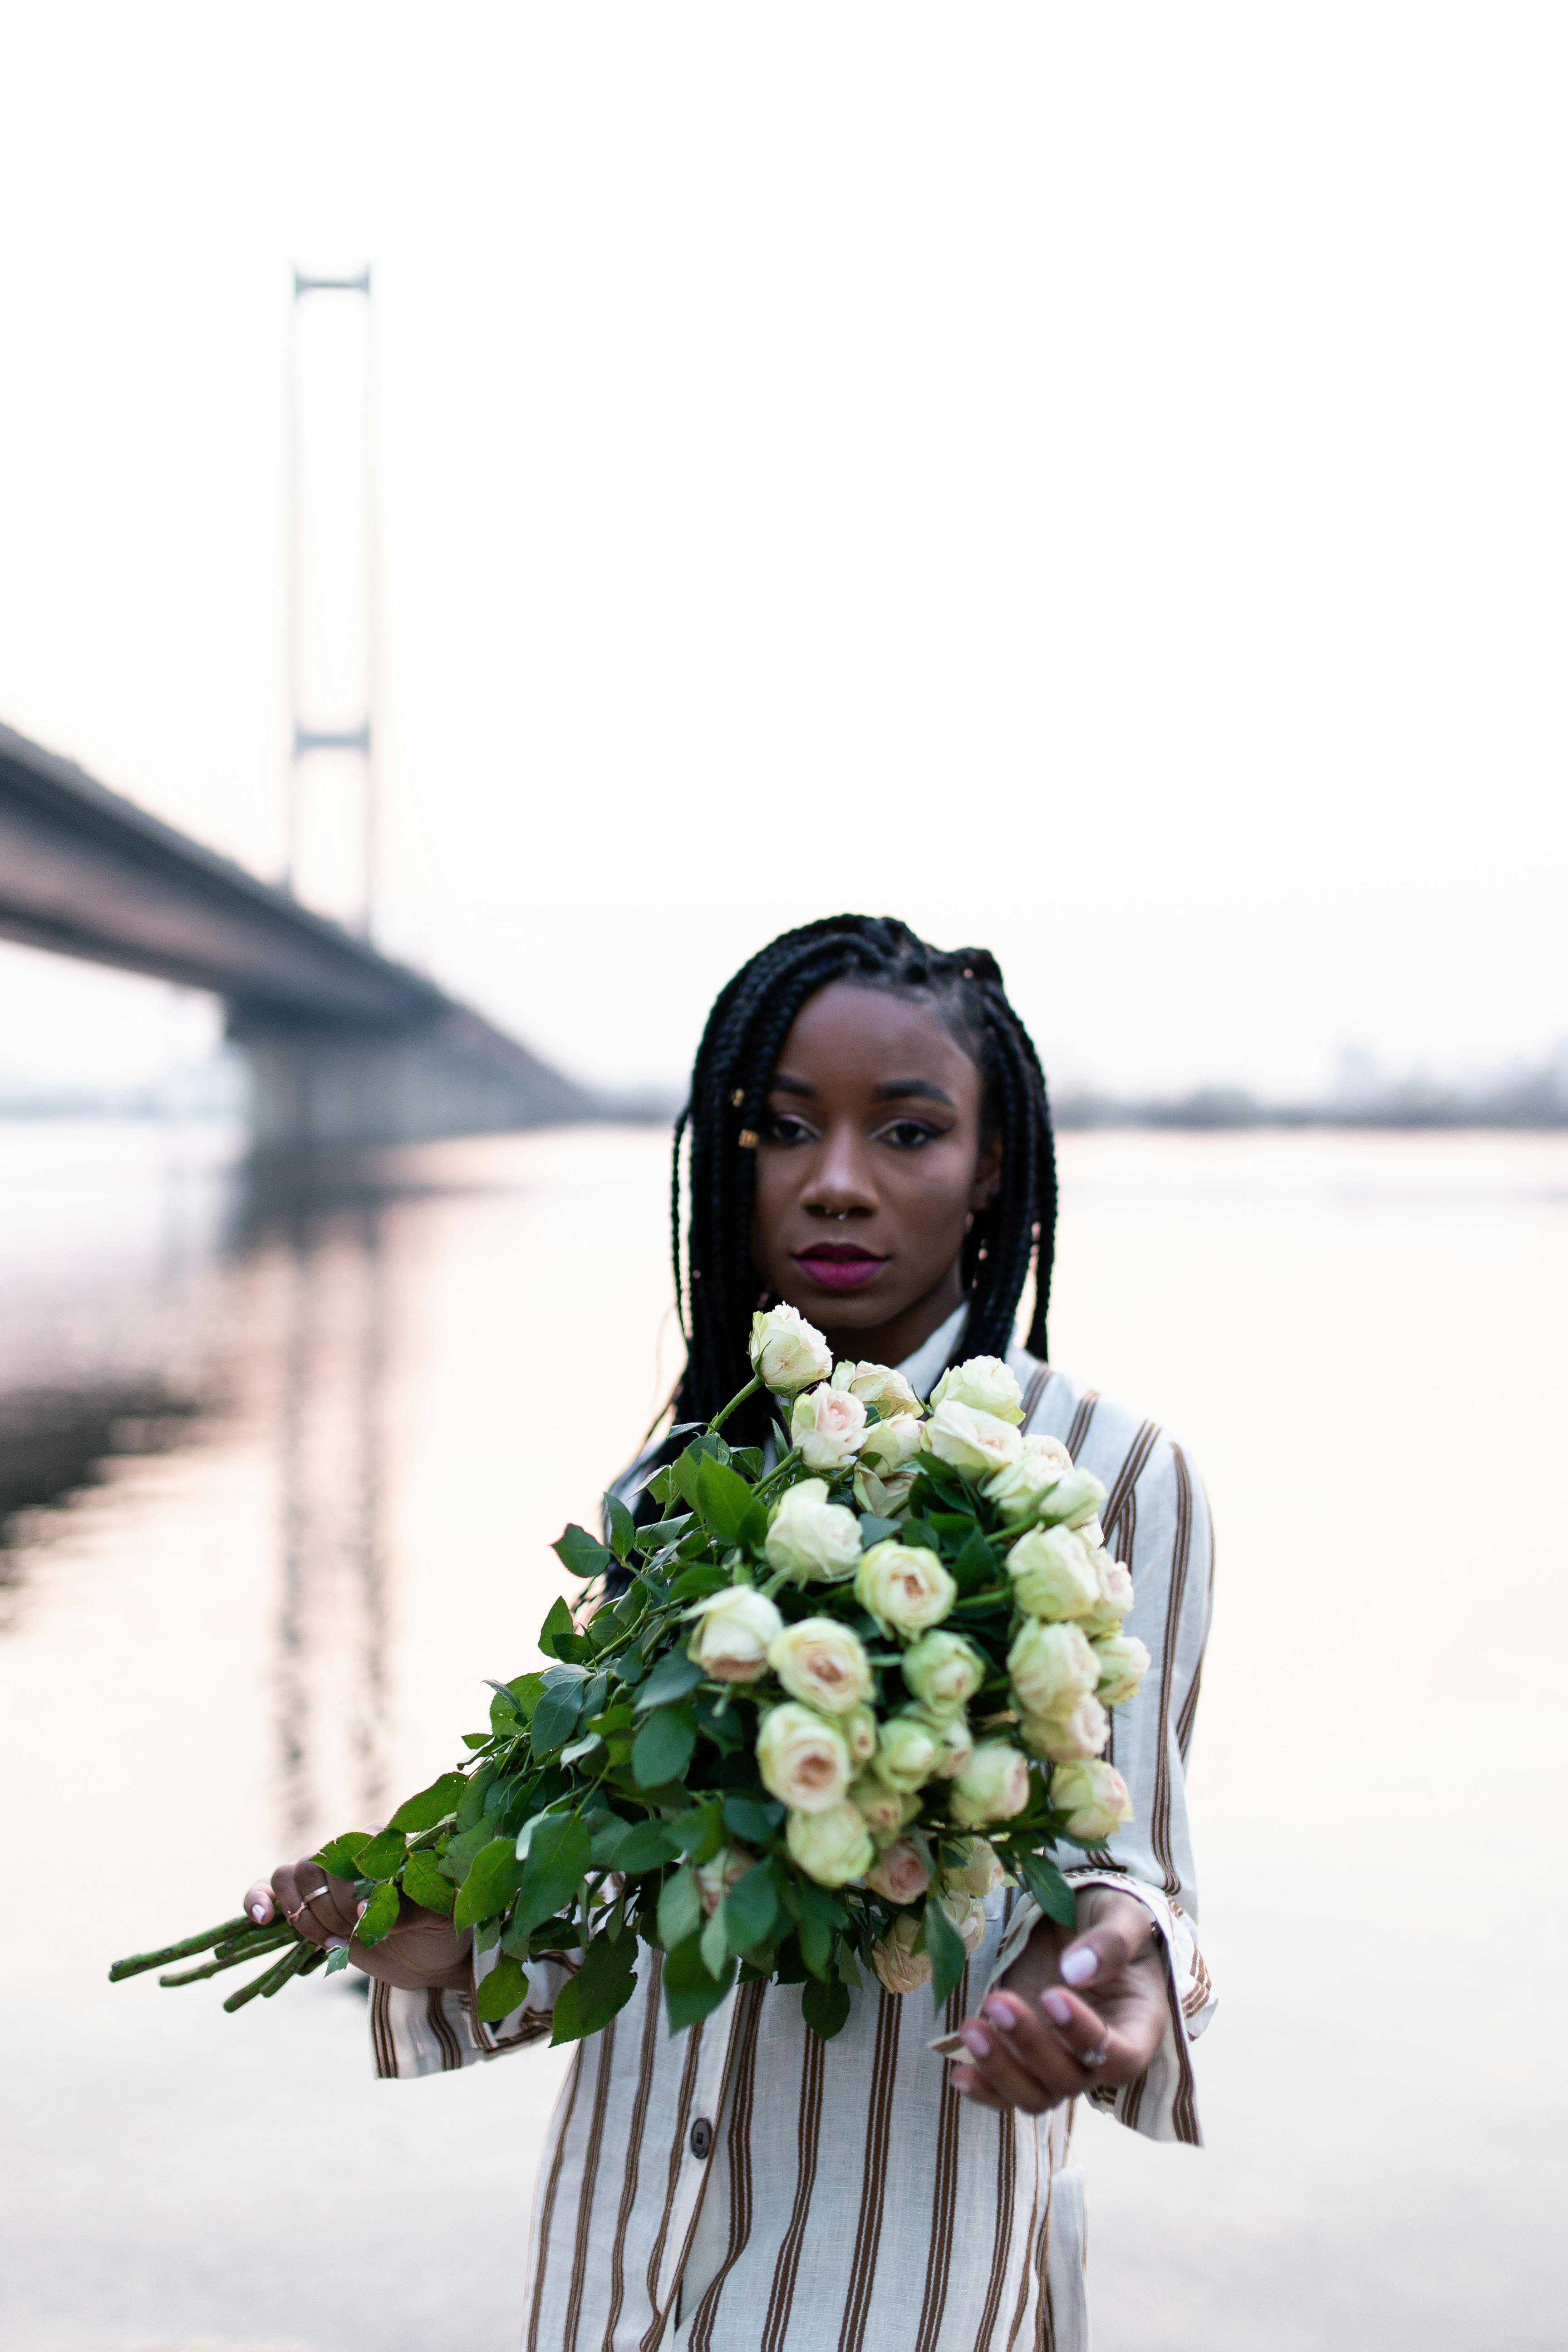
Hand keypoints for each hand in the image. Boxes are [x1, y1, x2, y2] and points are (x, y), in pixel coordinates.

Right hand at [243, 1858, 472, 1992]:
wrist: (433, 1957)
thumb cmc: (443, 1928)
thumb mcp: (436, 1916)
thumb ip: (405, 1907)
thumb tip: (362, 1911)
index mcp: (385, 1842)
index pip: (348, 1850)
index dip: (348, 1888)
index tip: (363, 1919)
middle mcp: (351, 1853)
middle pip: (314, 1865)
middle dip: (329, 1909)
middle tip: (355, 1935)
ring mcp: (326, 1878)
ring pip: (289, 1877)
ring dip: (305, 1916)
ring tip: (334, 1942)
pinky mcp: (307, 1904)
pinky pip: (269, 1889)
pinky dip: (258, 1899)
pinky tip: (262, 1918)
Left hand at [948, 1887, 1168, 2112]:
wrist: (1077, 1919)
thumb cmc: (1109, 1916)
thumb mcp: (1121, 1915)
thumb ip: (1110, 1942)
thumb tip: (1075, 1972)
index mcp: (1137, 2026)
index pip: (1120, 2057)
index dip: (1086, 2037)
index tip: (1053, 1995)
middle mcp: (1100, 2056)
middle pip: (1070, 2080)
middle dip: (1030, 2046)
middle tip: (998, 2001)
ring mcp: (1059, 2060)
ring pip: (1037, 2096)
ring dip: (1001, 2070)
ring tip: (971, 2029)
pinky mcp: (1024, 2057)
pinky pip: (1007, 2093)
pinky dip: (985, 2090)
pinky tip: (959, 2073)